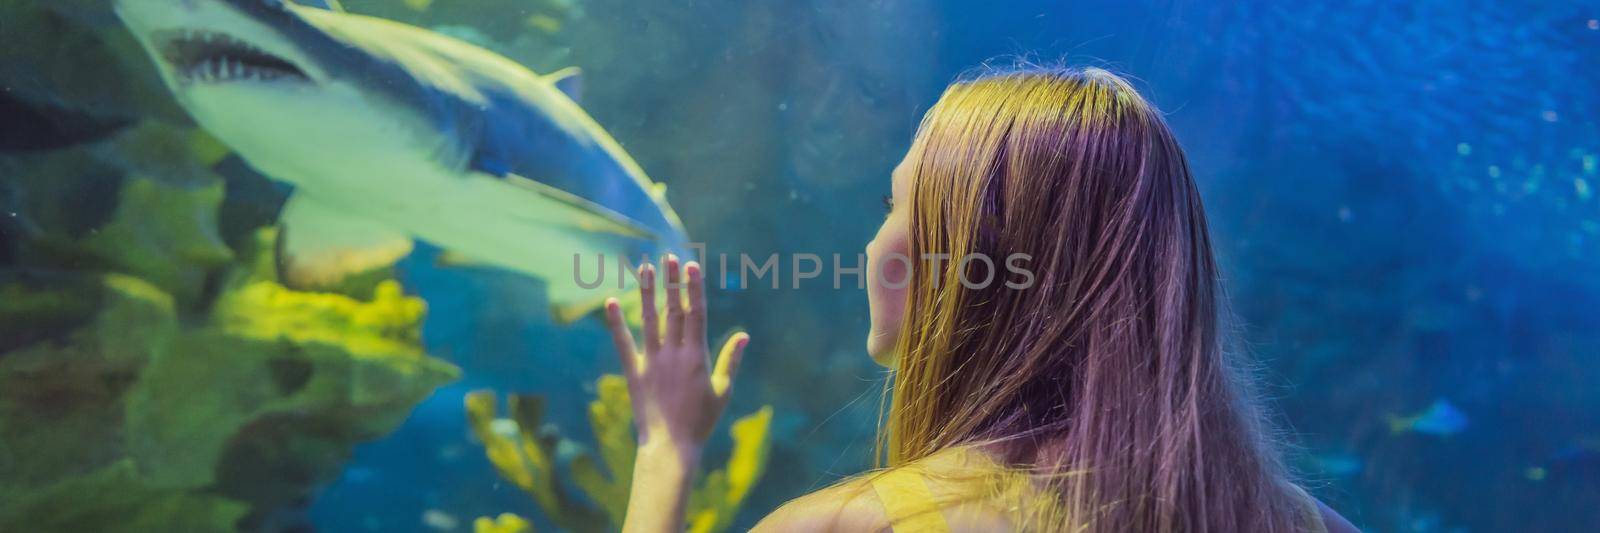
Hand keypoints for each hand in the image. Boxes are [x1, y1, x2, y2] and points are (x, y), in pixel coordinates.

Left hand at [603, 254, 749, 457]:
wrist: (671, 446)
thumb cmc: (702, 421)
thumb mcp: (723, 391)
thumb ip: (730, 360)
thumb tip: (743, 335)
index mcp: (697, 356)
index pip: (696, 313)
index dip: (694, 288)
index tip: (692, 266)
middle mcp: (673, 354)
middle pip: (673, 310)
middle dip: (672, 282)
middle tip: (669, 257)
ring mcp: (652, 362)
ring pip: (649, 320)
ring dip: (648, 293)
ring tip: (646, 268)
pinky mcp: (634, 373)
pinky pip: (623, 343)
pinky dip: (616, 323)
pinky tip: (610, 301)